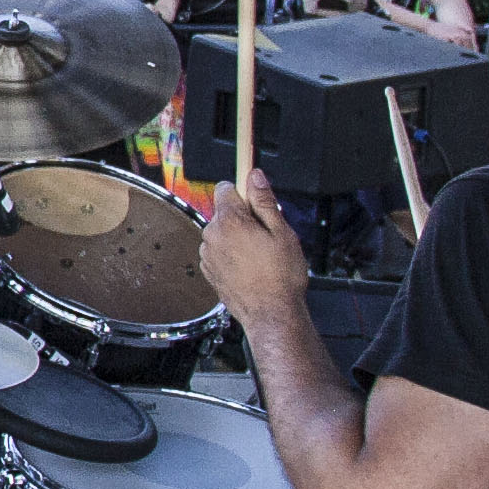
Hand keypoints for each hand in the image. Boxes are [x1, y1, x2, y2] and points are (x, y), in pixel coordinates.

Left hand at [201, 169, 310, 341]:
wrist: (271, 314)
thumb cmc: (281, 277)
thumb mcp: (282, 232)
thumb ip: (264, 200)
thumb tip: (254, 175)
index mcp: (230, 221)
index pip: (226, 188)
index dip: (244, 192)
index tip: (256, 199)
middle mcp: (212, 235)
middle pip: (225, 212)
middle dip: (244, 218)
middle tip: (267, 236)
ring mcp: (207, 254)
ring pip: (222, 232)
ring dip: (237, 237)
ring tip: (260, 256)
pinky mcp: (208, 270)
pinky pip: (218, 251)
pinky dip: (231, 254)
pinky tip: (250, 267)